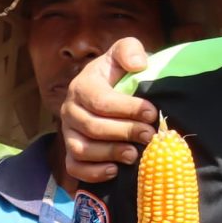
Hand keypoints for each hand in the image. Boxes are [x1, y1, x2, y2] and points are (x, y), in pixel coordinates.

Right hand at [60, 38, 157, 184]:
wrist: (113, 90)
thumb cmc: (120, 73)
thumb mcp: (125, 52)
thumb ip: (130, 50)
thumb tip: (138, 64)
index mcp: (82, 86)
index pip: (101, 101)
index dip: (128, 109)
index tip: (152, 113)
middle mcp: (70, 110)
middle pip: (93, 127)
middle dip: (125, 132)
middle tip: (150, 136)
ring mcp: (69, 133)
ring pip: (82, 149)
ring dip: (110, 154)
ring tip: (135, 154)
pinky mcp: (72, 152)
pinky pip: (75, 167)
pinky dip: (93, 172)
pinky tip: (115, 170)